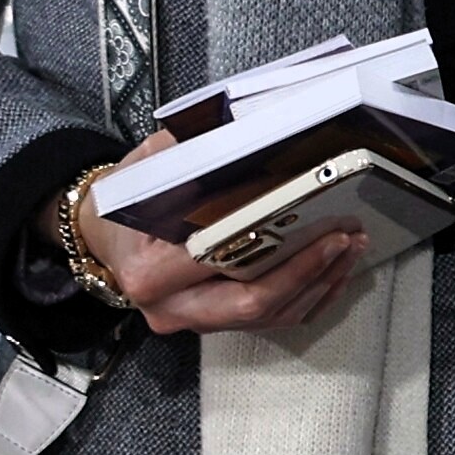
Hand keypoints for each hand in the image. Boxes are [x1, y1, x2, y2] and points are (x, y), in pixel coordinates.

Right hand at [74, 131, 369, 339]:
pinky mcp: (212, 325)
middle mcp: (169, 306)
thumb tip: (247, 129)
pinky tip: (334, 272)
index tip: (320, 222)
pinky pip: (270, 321)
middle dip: (311, 271)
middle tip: (348, 237)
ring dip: (318, 284)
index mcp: (149, 269)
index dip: (276, 248)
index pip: (222, 262)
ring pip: (268, 316)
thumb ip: (190, 154)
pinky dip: (308, 298)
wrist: (103, 238)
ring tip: (351, 248)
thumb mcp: (145, 169)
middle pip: (253, 303)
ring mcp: (192, 321)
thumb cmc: (124, 202)